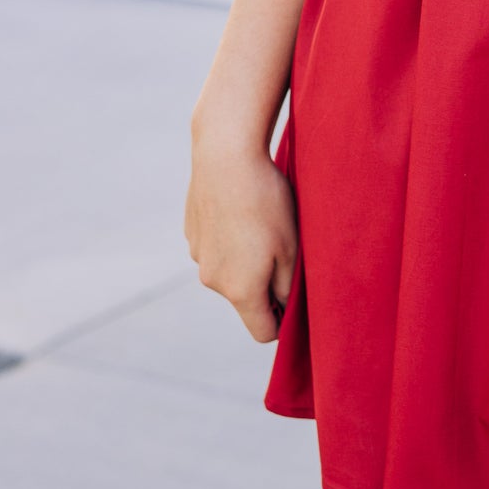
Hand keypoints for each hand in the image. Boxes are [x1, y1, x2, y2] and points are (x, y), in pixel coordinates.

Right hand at [184, 121, 297, 343]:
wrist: (226, 156)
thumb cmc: (266, 202)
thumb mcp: (291, 248)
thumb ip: (288, 287)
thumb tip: (283, 308)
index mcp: (240, 291)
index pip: (263, 332)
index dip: (283, 322)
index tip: (296, 300)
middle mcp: (213, 281)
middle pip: (246, 300)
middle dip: (266, 284)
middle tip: (284, 247)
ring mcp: (198, 256)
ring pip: (231, 271)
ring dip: (247, 258)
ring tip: (262, 221)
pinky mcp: (192, 232)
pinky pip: (217, 246)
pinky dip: (231, 238)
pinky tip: (242, 209)